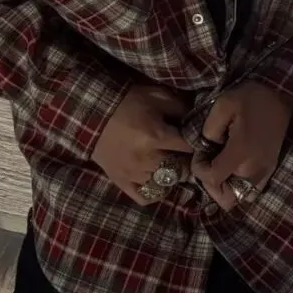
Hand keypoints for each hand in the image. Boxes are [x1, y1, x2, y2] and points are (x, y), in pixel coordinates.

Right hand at [93, 85, 194, 204]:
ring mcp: (134, 174)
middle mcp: (147, 159)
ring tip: (172, 163)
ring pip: (166, 184)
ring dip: (172, 174)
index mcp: (157, 136)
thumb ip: (180, 107)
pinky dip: (156, 191)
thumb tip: (198, 119)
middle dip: (186, 160)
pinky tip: (159, 179)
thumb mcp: (157, 95)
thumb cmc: (128, 101)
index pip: (190, 147)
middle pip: (181, 169)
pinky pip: (146, 197)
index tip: (199, 140)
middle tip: (185, 152)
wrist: (93, 112)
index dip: (197, 143)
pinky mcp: (122, 182)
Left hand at [191, 80, 292, 211]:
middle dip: (211, 183)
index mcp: (241, 152)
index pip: (213, 179)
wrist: (280, 94)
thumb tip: (206, 148)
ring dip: (225, 187)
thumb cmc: (250, 97)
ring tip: (220, 165)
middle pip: (226, 197)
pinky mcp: (270, 169)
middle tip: (209, 161)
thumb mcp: (223, 104)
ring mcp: (265, 172)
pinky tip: (233, 166)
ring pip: (239, 198)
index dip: (199, 170)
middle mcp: (254, 169)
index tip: (201, 152)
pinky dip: (238, 185)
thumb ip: (209, 129)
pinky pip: (251, 191)